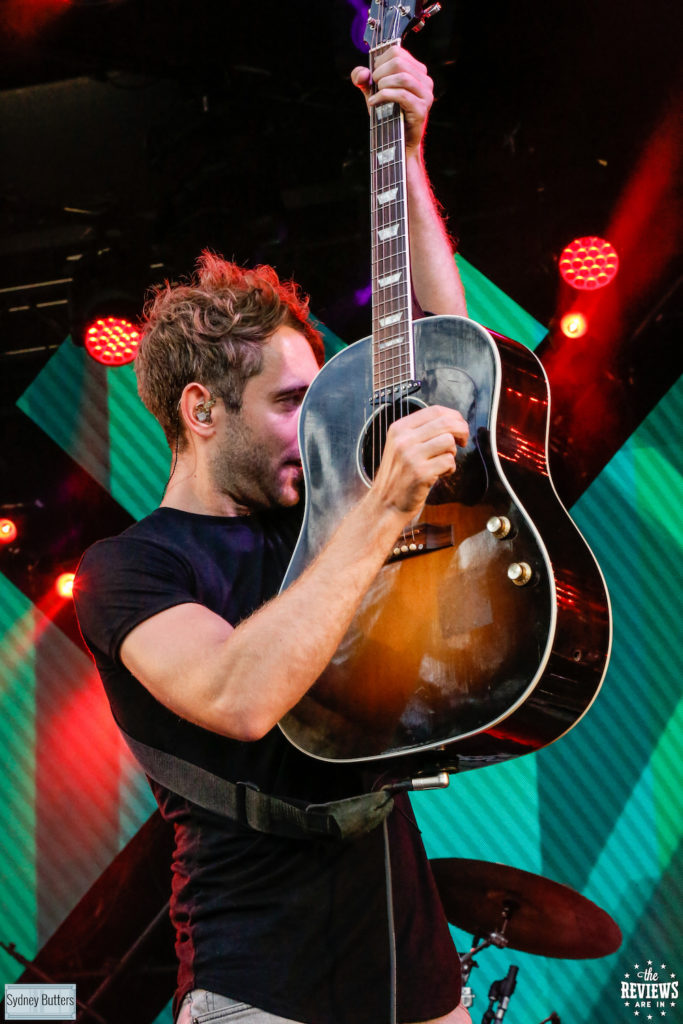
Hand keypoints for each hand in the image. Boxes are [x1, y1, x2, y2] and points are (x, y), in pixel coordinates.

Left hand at [351, 45, 433, 153]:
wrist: (398, 141)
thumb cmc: (388, 114)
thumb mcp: (373, 92)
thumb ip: (363, 79)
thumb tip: (362, 73)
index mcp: (417, 71)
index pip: (397, 51)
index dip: (379, 60)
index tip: (373, 75)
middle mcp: (425, 80)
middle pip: (399, 61)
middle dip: (380, 72)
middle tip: (373, 85)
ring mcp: (425, 95)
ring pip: (403, 77)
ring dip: (383, 84)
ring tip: (375, 93)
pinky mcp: (421, 109)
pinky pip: (402, 95)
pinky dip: (384, 96)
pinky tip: (374, 102)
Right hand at [372, 404, 468, 521]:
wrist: (386, 504)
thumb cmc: (399, 475)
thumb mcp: (401, 446)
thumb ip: (422, 431)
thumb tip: (453, 421)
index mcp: (399, 428)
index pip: (434, 410)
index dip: (453, 416)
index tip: (459, 426)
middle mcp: (403, 439)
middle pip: (445, 423)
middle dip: (462, 430)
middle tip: (463, 441)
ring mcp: (411, 456)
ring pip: (449, 441)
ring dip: (452, 453)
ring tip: (443, 462)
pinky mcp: (420, 473)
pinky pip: (449, 462)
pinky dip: (450, 469)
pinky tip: (441, 474)